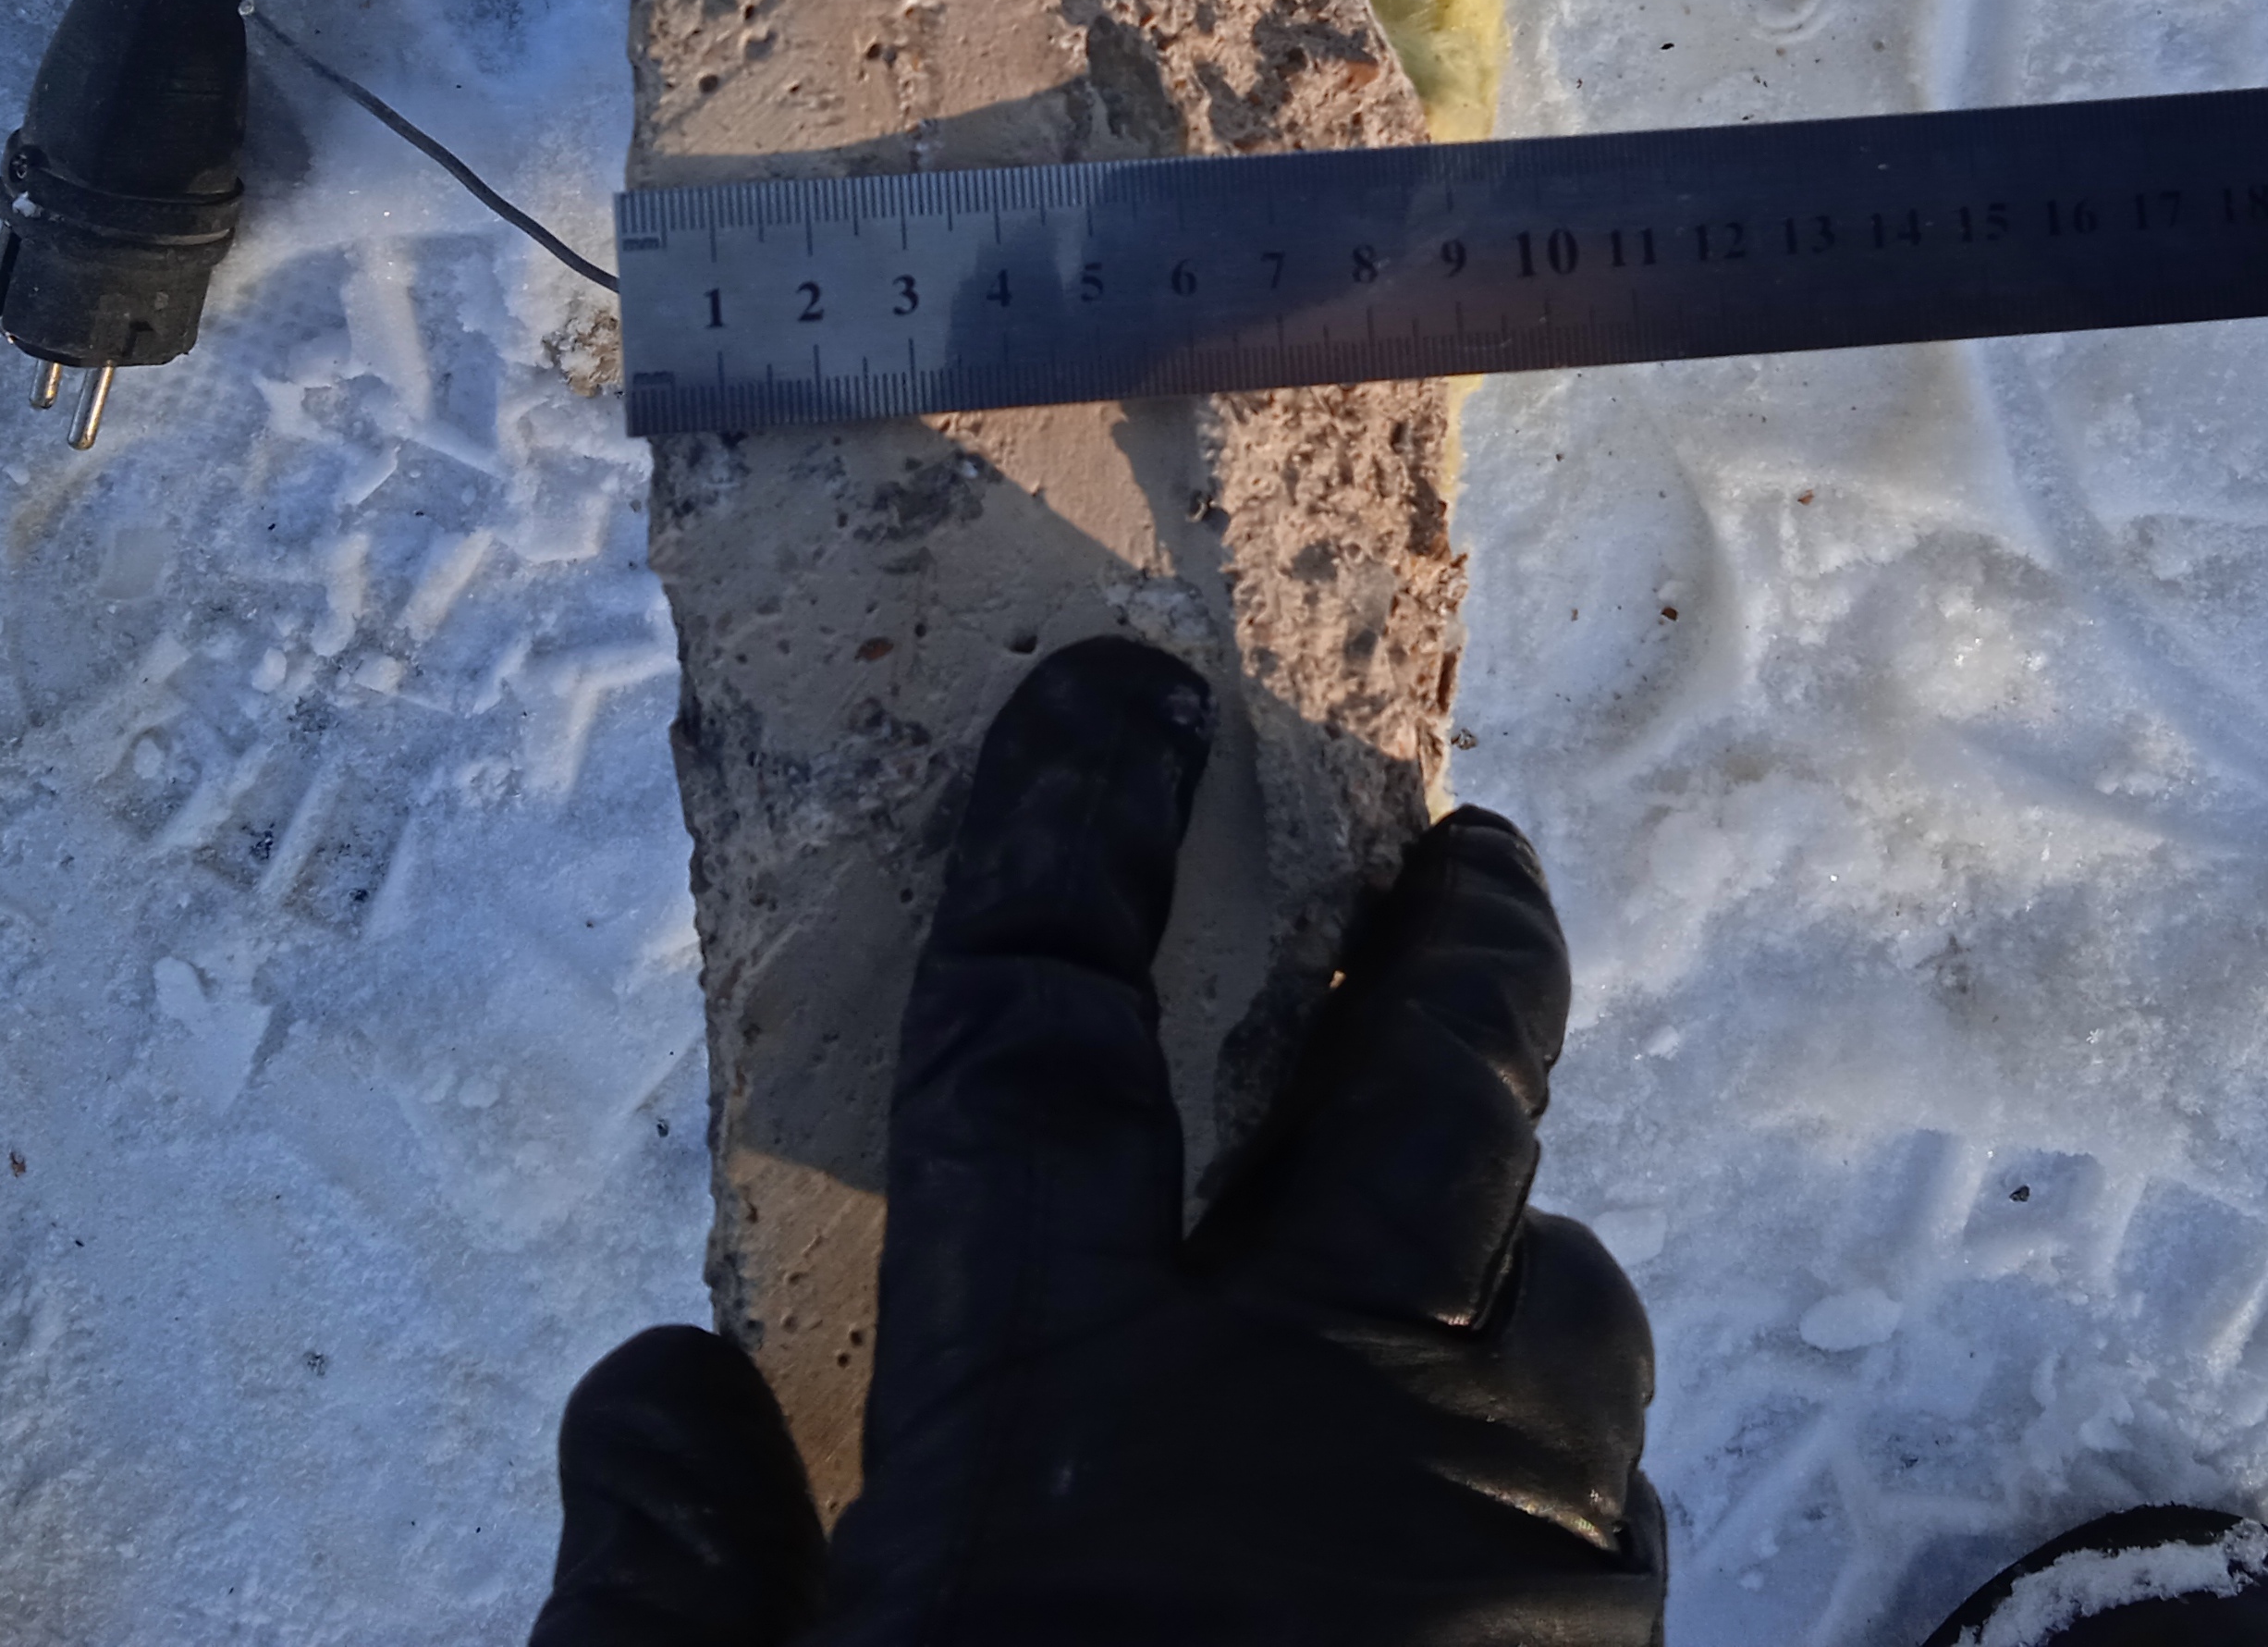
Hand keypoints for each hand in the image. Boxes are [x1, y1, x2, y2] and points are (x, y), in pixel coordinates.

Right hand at [530, 637, 1663, 1646]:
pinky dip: (1555, 1466)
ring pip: (1581, 1307)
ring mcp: (1513, 1583)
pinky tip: (1494, 1525)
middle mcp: (1332, 1445)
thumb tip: (653, 1385)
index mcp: (1075, 1428)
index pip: (1043, 1049)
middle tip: (1478, 848)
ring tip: (1486, 1241)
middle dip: (1461, 942)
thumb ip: (654, 1586)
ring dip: (1528, 1246)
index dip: (1066, 846)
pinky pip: (1614, 1513)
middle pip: (1433, 1099)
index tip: (1119, 709)